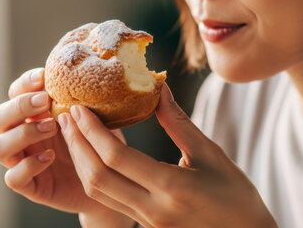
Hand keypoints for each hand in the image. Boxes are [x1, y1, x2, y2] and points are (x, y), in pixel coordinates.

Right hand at [0, 68, 133, 227]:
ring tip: (52, 128)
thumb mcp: (96, 118)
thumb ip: (86, 101)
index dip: (24, 84)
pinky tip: (49, 157)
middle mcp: (21, 136)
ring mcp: (22, 161)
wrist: (108, 181)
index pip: (15, 94)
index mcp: (34, 115)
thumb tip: (87, 76)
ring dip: (23, 134)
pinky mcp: (29, 186)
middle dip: (19, 106)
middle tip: (46, 101)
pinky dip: (28, 165)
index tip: (44, 77)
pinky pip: (13, 178)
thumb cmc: (99, 144)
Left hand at [58, 84, 277, 227]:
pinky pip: (110, 200)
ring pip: (99, 192)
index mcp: (172, 188)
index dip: (92, 132)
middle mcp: (153, 210)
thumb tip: (158, 88)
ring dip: (81, 161)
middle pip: (98, 177)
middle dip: (77, 144)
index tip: (80, 108)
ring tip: (73, 133)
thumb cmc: (235, 195)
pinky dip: (94, 176)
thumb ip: (178, 123)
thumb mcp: (210, 153)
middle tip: (66, 116)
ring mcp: (147, 222)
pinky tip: (92, 156)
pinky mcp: (145, 226)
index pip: (118, 158)